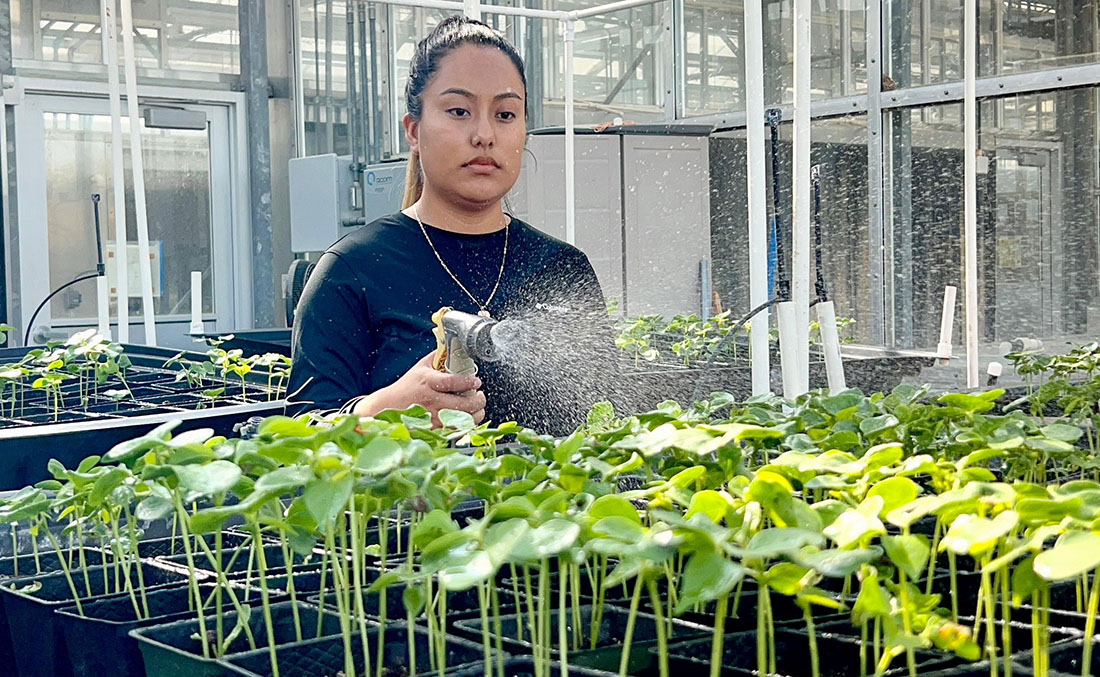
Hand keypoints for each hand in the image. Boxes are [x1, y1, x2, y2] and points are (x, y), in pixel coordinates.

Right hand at [352, 351, 485, 425]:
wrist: (388, 407)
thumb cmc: (407, 387)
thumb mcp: (420, 368)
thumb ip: (438, 357)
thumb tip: (453, 345)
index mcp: (428, 382)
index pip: (452, 382)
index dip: (468, 382)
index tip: (476, 381)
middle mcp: (431, 401)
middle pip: (463, 404)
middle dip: (478, 400)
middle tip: (480, 396)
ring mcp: (433, 417)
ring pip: (463, 420)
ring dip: (476, 415)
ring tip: (477, 408)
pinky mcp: (434, 430)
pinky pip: (456, 430)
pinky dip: (466, 425)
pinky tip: (467, 419)